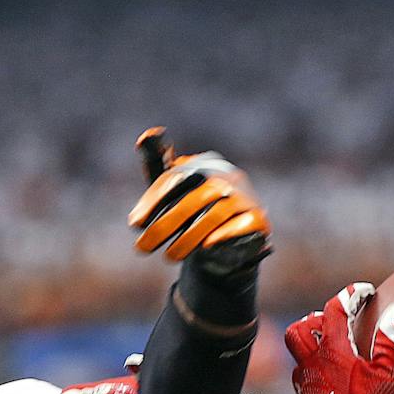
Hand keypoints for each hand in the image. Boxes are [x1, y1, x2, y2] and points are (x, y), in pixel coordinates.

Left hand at [127, 127, 270, 279]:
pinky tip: (205, 247)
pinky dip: (224, 235)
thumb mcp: (173, 188)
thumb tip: (145, 137)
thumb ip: (158, 164)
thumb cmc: (194, 210)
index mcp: (203, 165)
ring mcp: (245, 197)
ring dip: (190, 237)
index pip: (175, 179)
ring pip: (216, 214)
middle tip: (143, 248)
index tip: (134, 224)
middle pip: (193, 199)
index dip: (153, 201)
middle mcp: (226, 177)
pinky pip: (243, 225)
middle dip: (165, 225)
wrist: (230, 236)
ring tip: (170, 256)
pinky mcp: (259, 219)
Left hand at [284, 283, 393, 393]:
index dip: (350, 295)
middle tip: (338, 321)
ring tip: (334, 349)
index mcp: (333, 352)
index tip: (364, 293)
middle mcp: (312, 365)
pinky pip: (303, 379)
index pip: (335, 309)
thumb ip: (392, 343)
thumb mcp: (386, 378)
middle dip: (318, 319)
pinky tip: (330, 381)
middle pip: (301, 328)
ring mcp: (304, 386)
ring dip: (314, 345)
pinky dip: (315, 371)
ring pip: (299, 354)